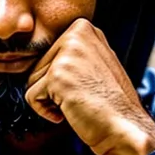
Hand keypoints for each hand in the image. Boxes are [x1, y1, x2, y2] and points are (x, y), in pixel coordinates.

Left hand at [25, 19, 154, 154]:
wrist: (124, 127)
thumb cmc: (109, 102)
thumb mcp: (93, 62)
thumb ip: (69, 53)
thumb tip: (38, 58)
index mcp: (83, 28)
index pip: (46, 53)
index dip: (60, 78)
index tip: (83, 84)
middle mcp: (75, 34)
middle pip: (36, 65)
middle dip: (52, 88)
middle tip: (81, 95)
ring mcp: (66, 54)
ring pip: (31, 80)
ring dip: (50, 99)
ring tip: (77, 101)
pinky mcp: (56, 76)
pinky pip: (30, 96)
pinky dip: (45, 111)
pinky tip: (70, 110)